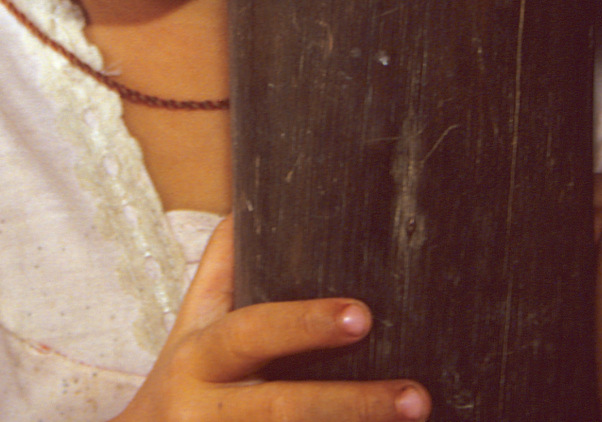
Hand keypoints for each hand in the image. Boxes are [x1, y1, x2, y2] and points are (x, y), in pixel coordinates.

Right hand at [115, 218, 430, 421]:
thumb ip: (220, 272)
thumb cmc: (184, 379)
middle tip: (416, 397)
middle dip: (351, 403)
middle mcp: (204, 408)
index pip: (254, 333)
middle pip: (282, 408)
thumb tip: (248, 201)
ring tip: (417, 418)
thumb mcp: (191, 326)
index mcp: (199, 356)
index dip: (304, 324)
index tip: (362, 316)